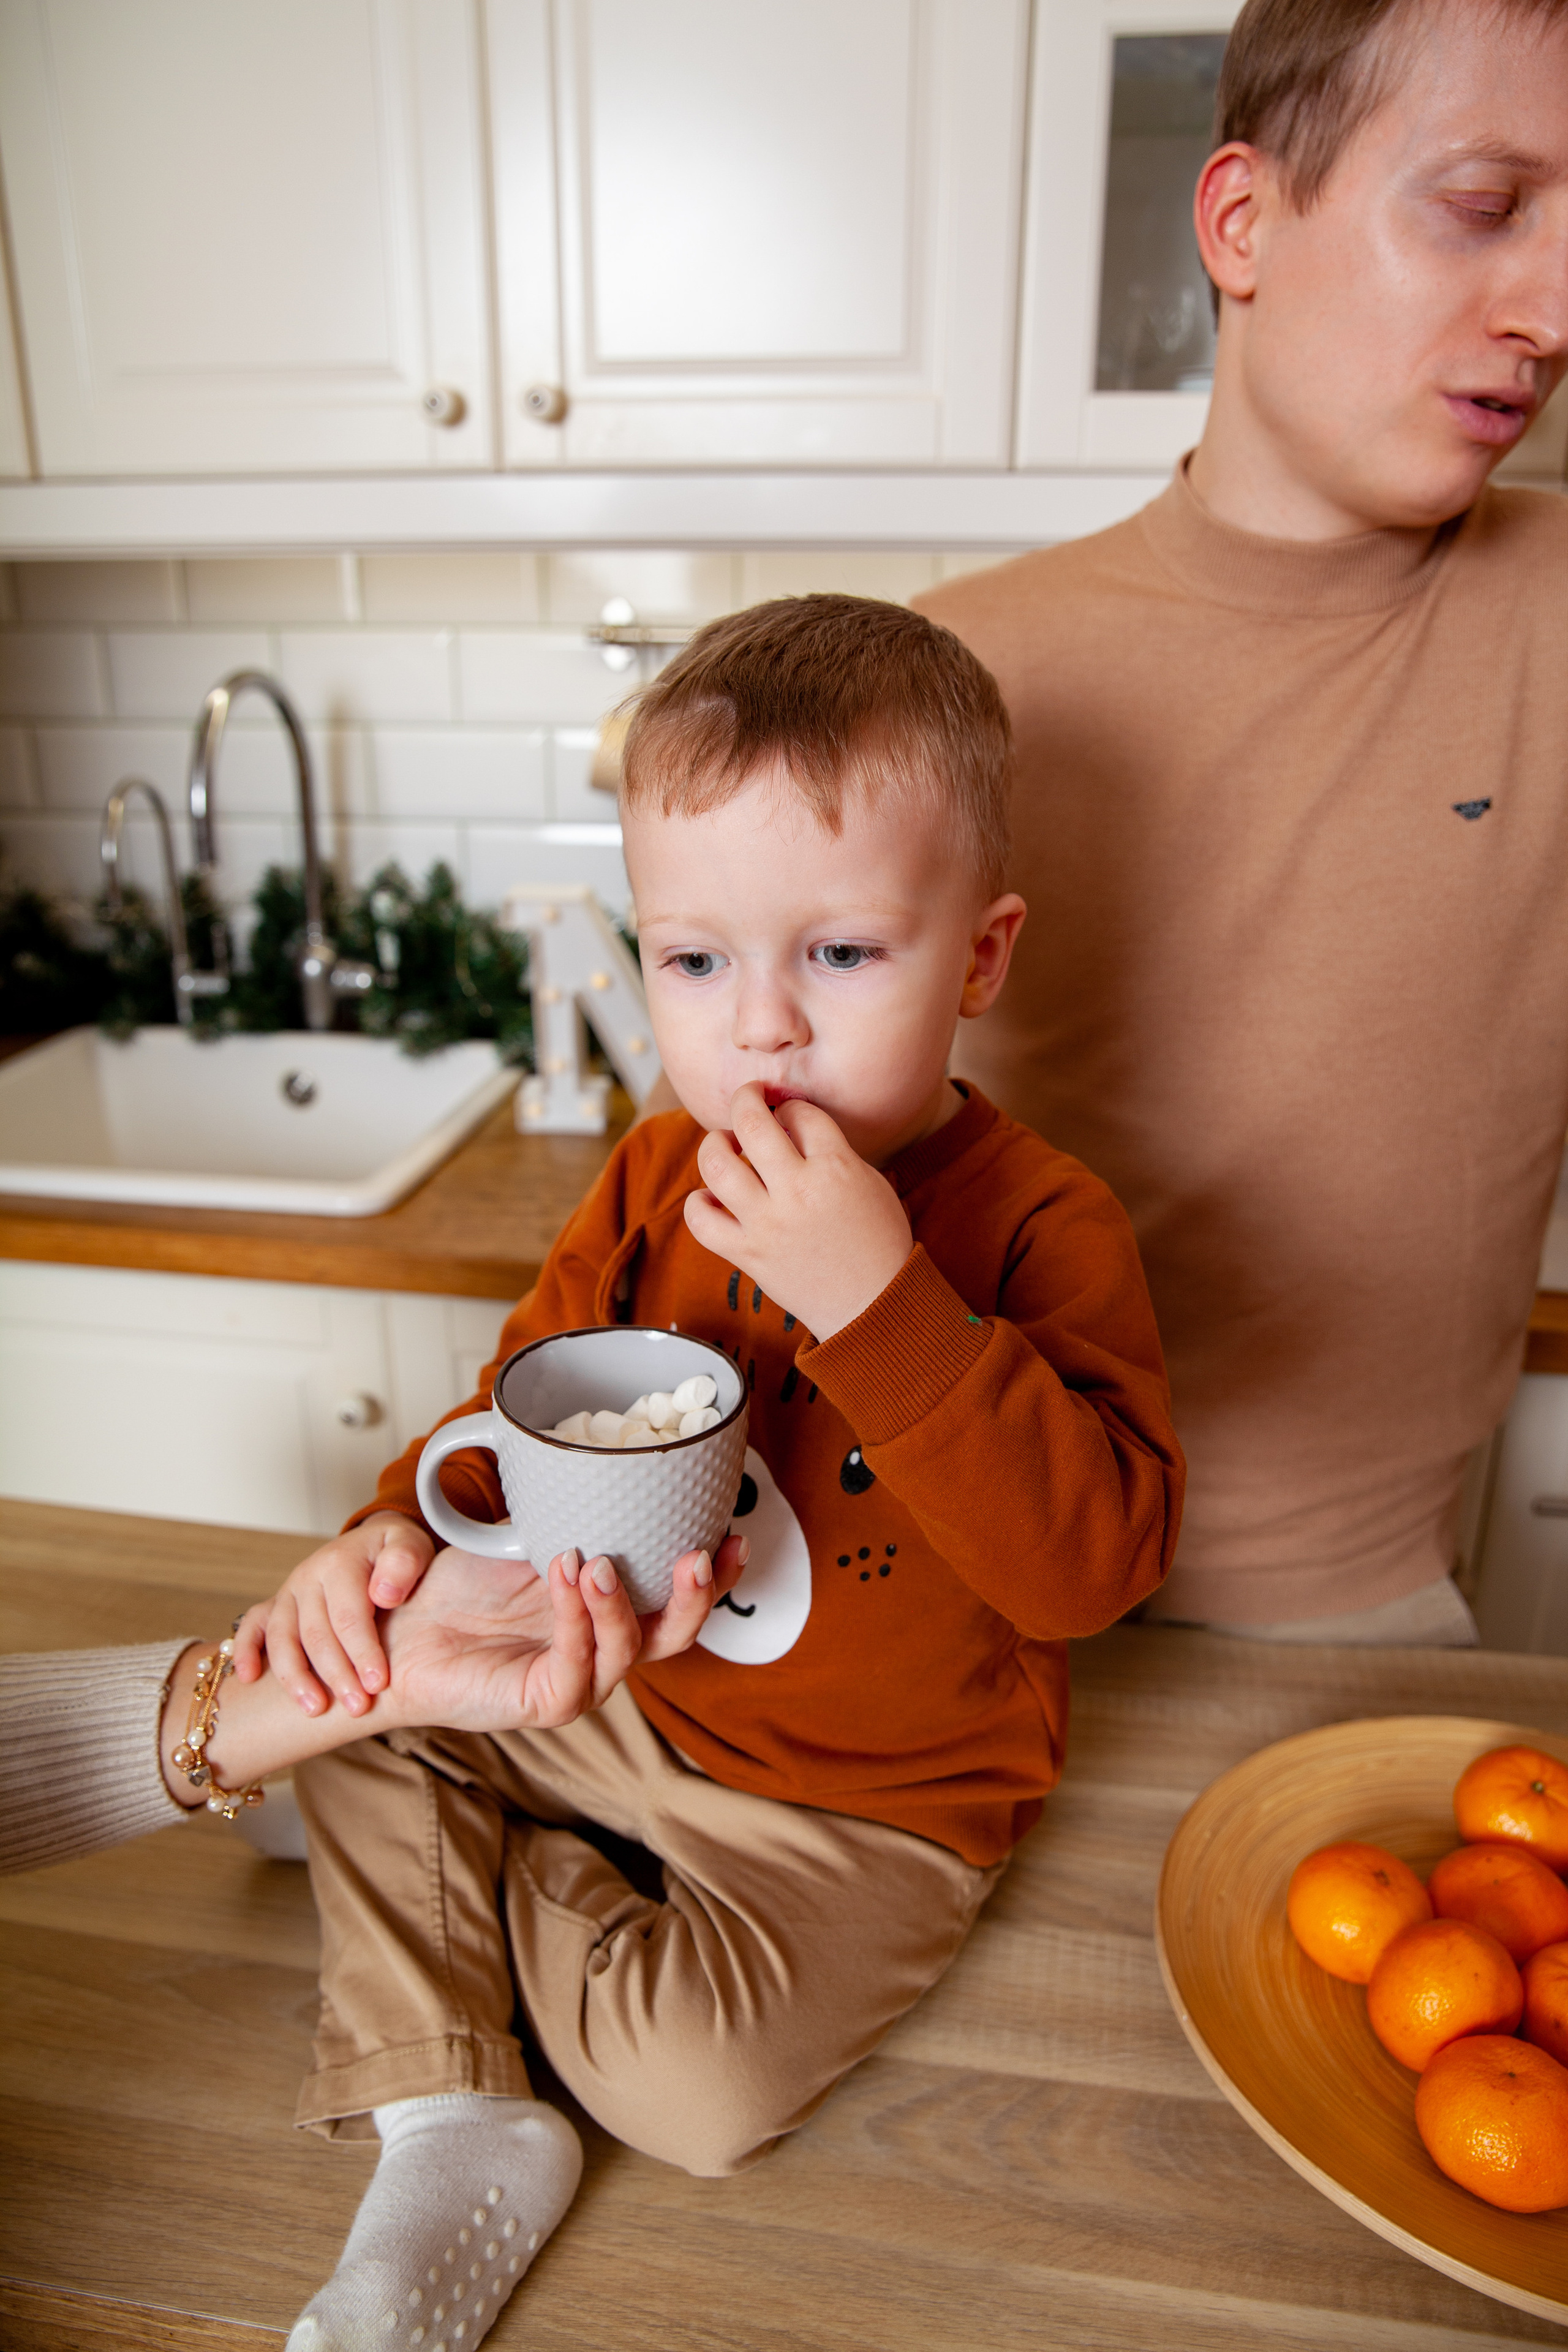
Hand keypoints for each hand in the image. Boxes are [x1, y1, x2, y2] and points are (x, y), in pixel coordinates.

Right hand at [232, 1511, 434, 1716]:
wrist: (372, 1545)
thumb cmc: (397, 1554)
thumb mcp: (410, 1548)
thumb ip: (404, 1565)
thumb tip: (384, 1595)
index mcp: (340, 1562)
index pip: (349, 1615)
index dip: (363, 1651)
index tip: (379, 1684)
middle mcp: (308, 1576)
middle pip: (315, 1633)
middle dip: (336, 1674)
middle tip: (356, 1708)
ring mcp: (288, 1593)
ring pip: (282, 1638)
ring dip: (295, 1677)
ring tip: (314, 1710)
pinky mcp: (275, 1606)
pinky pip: (253, 1626)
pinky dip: (245, 1650)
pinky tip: (248, 1679)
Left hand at [375, 1529, 752, 1732]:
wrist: (398, 1629)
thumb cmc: (458, 1585)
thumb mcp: (521, 1532)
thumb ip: (564, 1507)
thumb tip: (601, 1452)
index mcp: (608, 1611)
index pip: (677, 1601)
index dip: (715, 1576)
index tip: (732, 1532)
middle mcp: (601, 1647)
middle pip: (674, 1636)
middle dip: (694, 1596)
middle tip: (695, 1553)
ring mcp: (576, 1680)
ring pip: (629, 1653)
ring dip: (620, 1604)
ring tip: (597, 1561)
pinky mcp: (542, 1703)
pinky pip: (575, 1668)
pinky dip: (574, 1620)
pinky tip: (563, 1575)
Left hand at [684, 1083, 912, 1339]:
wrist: (874, 1306)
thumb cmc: (879, 1242)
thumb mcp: (871, 1182)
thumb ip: (834, 1150)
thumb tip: (793, 1126)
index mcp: (836, 1168)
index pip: (798, 1112)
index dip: (790, 1108)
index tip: (790, 1118)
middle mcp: (797, 1191)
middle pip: (751, 1122)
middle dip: (745, 1099)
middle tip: (748, 1101)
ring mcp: (767, 1224)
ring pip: (716, 1164)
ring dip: (714, 1144)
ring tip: (724, 1145)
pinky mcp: (748, 1255)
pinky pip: (701, 1220)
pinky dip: (698, 1203)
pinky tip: (713, 1198)